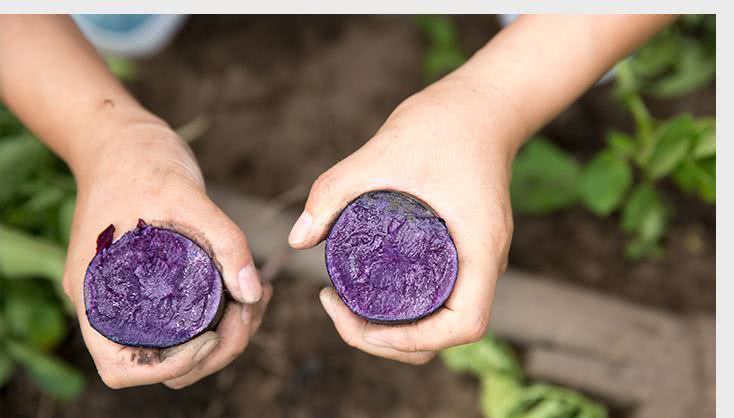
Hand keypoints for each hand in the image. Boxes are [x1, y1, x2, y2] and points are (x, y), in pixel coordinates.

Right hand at [62, 118, 271, 388]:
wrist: (120, 136)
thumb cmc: (140, 159)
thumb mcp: (185, 193)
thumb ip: (224, 241)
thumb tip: (252, 294)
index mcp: (95, 292)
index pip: (123, 367)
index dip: (173, 366)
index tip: (214, 336)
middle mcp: (108, 303)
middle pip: (160, 361)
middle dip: (215, 348)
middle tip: (252, 308)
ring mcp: (129, 295)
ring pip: (177, 344)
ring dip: (224, 334)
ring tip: (258, 297)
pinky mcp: (151, 283)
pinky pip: (183, 317)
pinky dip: (218, 313)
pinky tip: (249, 289)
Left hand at [288, 76, 517, 363]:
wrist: (482, 103)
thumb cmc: (445, 122)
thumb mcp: (383, 152)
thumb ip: (335, 190)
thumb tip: (297, 239)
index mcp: (480, 247)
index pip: (463, 325)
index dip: (414, 340)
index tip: (364, 324)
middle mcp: (485, 261)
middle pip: (446, 333)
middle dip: (391, 340)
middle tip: (339, 313)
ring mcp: (477, 257)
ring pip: (442, 318)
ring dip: (397, 328)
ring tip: (347, 307)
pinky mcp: (465, 247)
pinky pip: (440, 294)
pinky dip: (406, 306)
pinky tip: (370, 287)